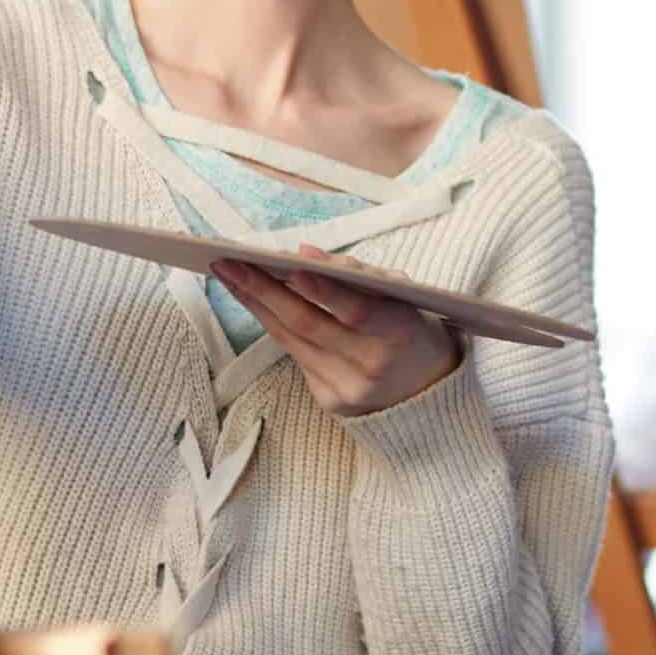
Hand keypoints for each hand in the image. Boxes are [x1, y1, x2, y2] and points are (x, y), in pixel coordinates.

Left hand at [212, 244, 460, 416]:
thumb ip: (357, 273)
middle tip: (229, 263)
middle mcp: (371, 365)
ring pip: (290, 340)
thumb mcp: (400, 294)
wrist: (426, 389)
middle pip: (307, 324)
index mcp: (399, 332)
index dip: (323, 289)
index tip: (289, 266)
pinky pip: (295, 356)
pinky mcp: (330, 401)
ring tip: (229, 275)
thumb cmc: (409, 327)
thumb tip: (304, 253)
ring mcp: (347, 388)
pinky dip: (273, 325)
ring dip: (256, 305)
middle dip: (263, 290)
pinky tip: (254, 302)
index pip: (356, 310)